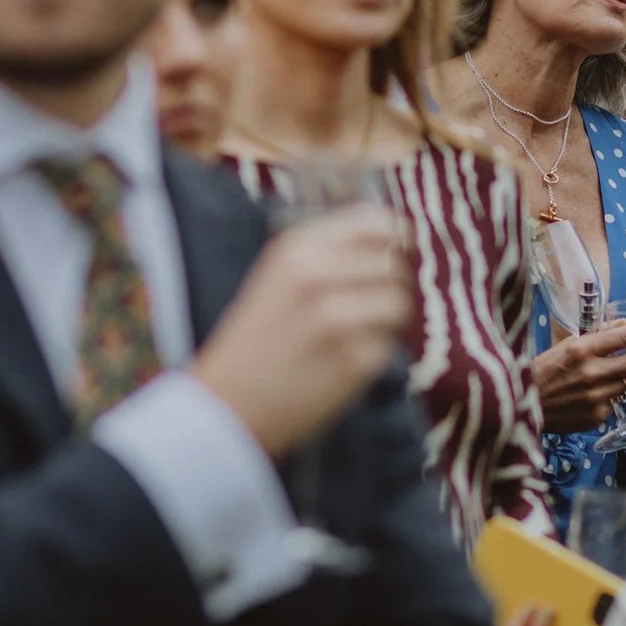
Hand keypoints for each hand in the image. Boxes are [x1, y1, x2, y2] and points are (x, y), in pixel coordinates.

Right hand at [193, 206, 411, 457]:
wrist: (226, 403)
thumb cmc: (256, 337)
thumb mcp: (279, 273)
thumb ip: (329, 250)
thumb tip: (394, 236)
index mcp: (297, 248)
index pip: (377, 222)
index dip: (394, 238)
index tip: (394, 252)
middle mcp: (317, 276)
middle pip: (392, 264)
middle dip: (388, 284)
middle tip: (367, 304)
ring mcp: (337, 319)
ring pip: (398, 303)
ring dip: (387, 320)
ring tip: (356, 333)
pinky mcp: (354, 360)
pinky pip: (389, 345)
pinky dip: (375, 354)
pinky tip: (344, 361)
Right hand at [531, 319, 625, 433]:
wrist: (522, 406)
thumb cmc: (542, 371)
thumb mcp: (566, 346)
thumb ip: (598, 336)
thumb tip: (625, 326)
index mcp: (581, 349)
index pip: (625, 337)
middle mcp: (591, 372)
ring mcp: (595, 396)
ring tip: (606, 375)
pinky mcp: (596, 416)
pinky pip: (614, 402)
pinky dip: (610, 396)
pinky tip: (590, 395)